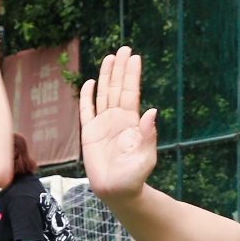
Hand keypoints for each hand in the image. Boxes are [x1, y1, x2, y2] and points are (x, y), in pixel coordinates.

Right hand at [79, 46, 158, 200]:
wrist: (117, 192)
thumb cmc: (134, 178)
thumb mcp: (145, 158)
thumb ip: (148, 136)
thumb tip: (153, 112)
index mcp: (132, 123)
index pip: (131, 93)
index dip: (132, 75)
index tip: (135, 57)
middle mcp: (118, 119)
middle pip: (118, 88)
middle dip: (121, 68)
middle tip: (124, 48)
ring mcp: (103, 125)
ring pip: (104, 94)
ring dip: (106, 76)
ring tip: (110, 57)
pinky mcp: (89, 133)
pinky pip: (86, 111)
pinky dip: (87, 96)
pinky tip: (89, 83)